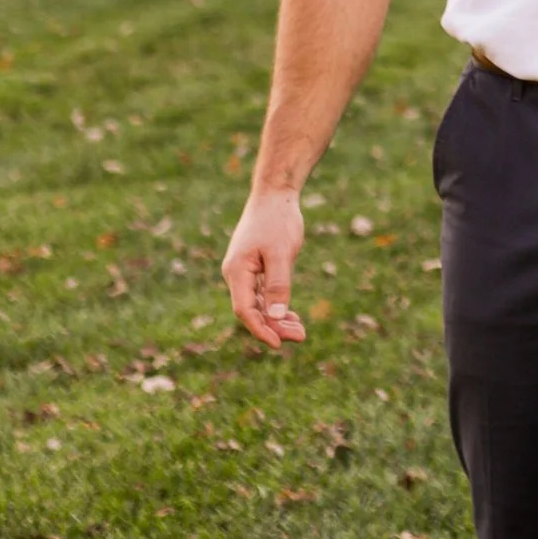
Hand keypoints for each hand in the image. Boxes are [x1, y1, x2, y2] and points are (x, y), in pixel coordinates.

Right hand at [222, 184, 307, 347]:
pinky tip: (291, 316)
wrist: (275, 194)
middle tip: (301, 336)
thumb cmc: (278, 220)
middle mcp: (236, 274)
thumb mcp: (281, 253)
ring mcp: (244, 271)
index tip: (278, 344)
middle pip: (252, 310)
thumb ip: (278, 284)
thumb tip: (277, 316)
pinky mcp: (254, 267)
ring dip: (277, 319)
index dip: (261, 329)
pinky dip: (276, 306)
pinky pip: (262, 294)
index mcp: (237, 271)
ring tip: (300, 332)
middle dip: (274, 327)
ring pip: (258, 304)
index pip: (245, 310)